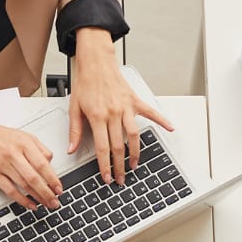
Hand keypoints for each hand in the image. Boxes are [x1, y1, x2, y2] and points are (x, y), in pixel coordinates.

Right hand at [0, 119, 63, 209]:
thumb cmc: (2, 136)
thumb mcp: (26, 136)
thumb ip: (41, 149)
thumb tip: (51, 165)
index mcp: (24, 144)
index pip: (42, 165)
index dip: (53, 179)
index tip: (59, 189)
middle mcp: (14, 154)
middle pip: (34, 178)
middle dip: (47, 193)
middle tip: (55, 202)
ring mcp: (3, 165)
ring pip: (24, 186)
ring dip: (37, 197)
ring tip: (46, 204)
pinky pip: (9, 190)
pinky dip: (21, 200)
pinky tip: (30, 204)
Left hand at [68, 28, 173, 184]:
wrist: (96, 63)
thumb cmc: (85, 83)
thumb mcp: (74, 108)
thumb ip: (74, 131)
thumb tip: (71, 149)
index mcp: (97, 116)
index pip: (102, 148)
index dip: (104, 165)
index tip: (106, 177)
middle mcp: (114, 113)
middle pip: (119, 146)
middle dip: (120, 166)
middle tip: (121, 178)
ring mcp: (126, 107)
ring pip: (134, 135)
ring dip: (136, 153)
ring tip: (134, 165)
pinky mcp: (135, 100)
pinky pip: (150, 112)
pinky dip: (162, 120)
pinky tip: (170, 128)